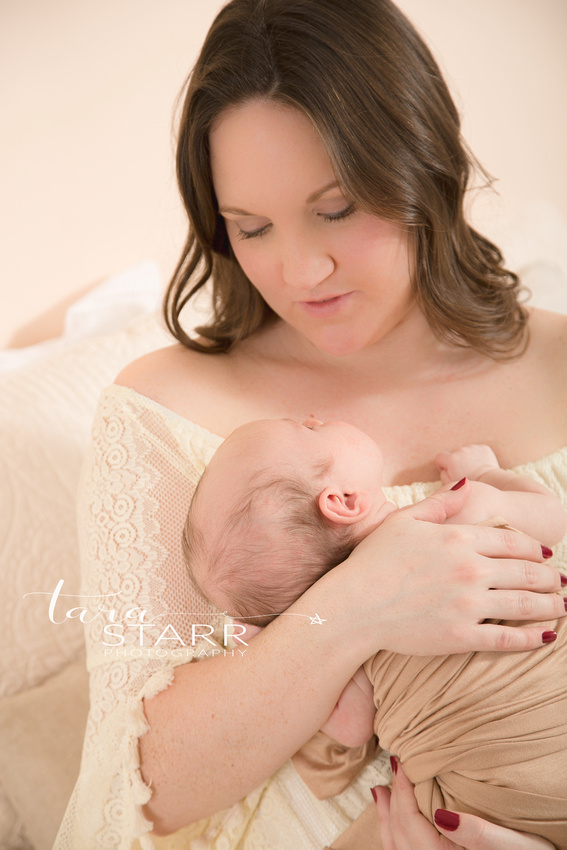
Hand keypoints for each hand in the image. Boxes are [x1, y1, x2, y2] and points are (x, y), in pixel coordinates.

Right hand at [335, 480, 564, 656]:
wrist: (353, 606)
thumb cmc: (373, 561)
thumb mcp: (403, 521)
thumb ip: (440, 503)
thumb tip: (466, 485)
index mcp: (459, 538)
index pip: (513, 542)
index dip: (534, 548)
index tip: (545, 554)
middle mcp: (470, 569)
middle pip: (527, 571)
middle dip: (551, 577)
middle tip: (562, 581)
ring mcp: (469, 604)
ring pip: (525, 603)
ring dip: (551, 605)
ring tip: (563, 606)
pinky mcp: (462, 636)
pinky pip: (508, 638)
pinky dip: (532, 637)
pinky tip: (545, 635)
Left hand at [373, 760, 554, 849]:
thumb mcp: (512, 844)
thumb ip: (478, 832)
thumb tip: (442, 815)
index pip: (410, 822)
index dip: (402, 790)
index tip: (401, 762)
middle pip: (400, 832)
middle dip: (394, 798)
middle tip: (396, 766)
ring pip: (396, 845)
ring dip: (388, 816)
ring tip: (383, 791)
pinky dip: (393, 834)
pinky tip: (391, 819)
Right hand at [435, 444, 499, 483]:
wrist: (491, 482)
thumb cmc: (470, 488)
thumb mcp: (450, 485)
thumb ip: (443, 475)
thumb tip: (443, 469)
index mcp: (451, 459)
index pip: (440, 457)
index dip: (443, 465)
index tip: (450, 471)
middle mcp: (461, 450)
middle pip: (453, 454)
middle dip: (456, 461)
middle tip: (464, 472)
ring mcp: (473, 448)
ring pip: (465, 451)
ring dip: (467, 458)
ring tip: (473, 469)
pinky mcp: (483, 448)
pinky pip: (476, 450)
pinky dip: (478, 456)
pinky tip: (480, 465)